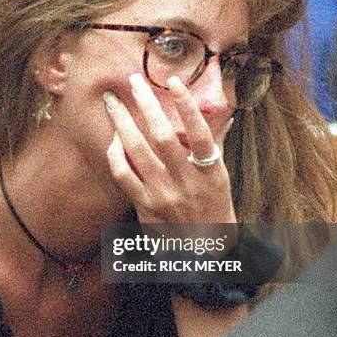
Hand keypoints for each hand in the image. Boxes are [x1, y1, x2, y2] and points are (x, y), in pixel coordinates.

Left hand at [104, 73, 235, 225]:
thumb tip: (223, 115)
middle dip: (145, 104)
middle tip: (133, 81)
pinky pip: (123, 175)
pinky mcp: (144, 207)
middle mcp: (186, 182)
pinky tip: (113, 138)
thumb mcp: (222, 179)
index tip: (173, 81)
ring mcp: (163, 195)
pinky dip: (116, 154)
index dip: (186, 105)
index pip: (199, 133)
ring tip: (113, 102)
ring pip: (137, 151)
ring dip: (122, 122)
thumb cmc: (215, 210)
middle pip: (161, 136)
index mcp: (211, 173)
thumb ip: (216, 146)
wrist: (203, 254)